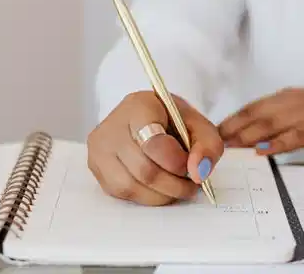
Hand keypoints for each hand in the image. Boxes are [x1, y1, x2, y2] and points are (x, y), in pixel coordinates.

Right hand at [87, 91, 223, 205]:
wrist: (150, 119)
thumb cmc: (174, 122)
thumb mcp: (199, 126)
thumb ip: (207, 146)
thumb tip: (199, 173)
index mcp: (139, 106)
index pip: (152, 141)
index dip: (176, 161)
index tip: (190, 165)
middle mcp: (112, 125)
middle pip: (144, 170)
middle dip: (174, 184)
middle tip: (191, 183)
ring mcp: (99, 148)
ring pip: (130, 187)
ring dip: (161, 195)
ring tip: (177, 186)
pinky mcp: (96, 168)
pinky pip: (121, 194)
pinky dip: (147, 197)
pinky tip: (159, 187)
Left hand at [218, 84, 303, 154]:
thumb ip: (284, 121)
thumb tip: (259, 136)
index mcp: (287, 97)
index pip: (252, 107)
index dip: (231, 119)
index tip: (212, 132)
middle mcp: (292, 102)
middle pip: (254, 114)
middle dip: (231, 129)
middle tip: (211, 144)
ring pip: (270, 123)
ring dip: (246, 136)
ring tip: (228, 148)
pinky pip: (295, 136)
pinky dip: (277, 143)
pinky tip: (263, 151)